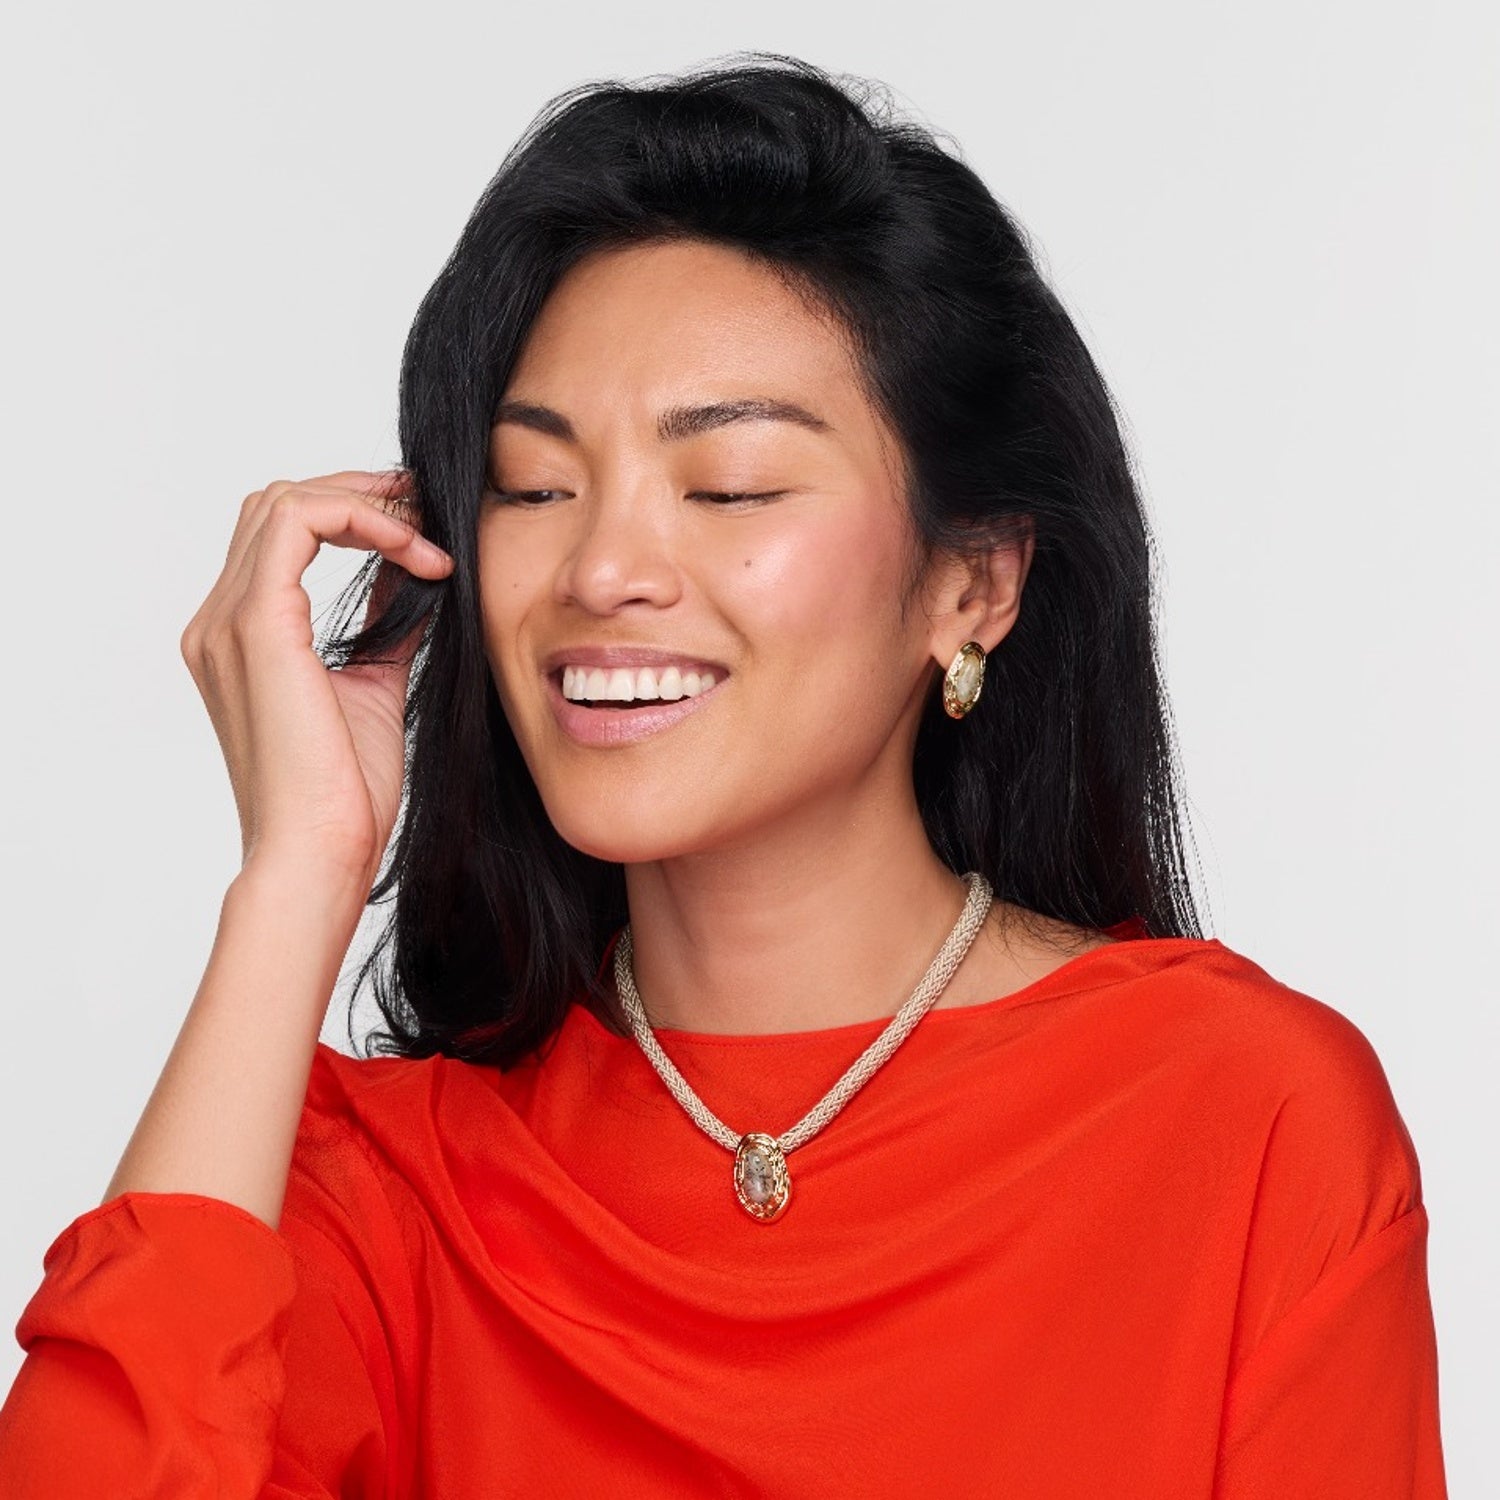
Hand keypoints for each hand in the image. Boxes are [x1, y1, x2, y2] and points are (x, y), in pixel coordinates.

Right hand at [179, 469, 453, 893]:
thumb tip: (417, 575)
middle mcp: (219, 623)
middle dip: (357, 493)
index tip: (420, 527)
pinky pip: (299, 523)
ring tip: (428, 530)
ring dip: (363, 502)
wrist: (319, 851)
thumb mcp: (375, 685)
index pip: (280, 536)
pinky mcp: (258, 627)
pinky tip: (418, 553)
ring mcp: (228, 622)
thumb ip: (386, 625)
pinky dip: (363, 520)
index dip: (350, 513)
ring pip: (283, 502)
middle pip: (275, 505)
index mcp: (239, 639)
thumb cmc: (345, 793)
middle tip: (427, 506)